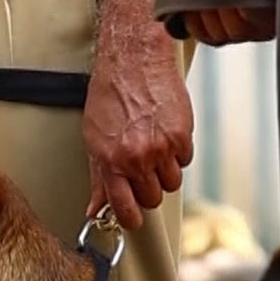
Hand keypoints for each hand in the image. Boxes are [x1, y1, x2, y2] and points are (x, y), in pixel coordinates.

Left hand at [84, 39, 192, 229]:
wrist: (133, 61)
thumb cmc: (110, 96)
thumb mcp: (94, 139)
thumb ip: (98, 178)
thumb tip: (95, 209)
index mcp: (112, 162)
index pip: (125, 209)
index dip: (130, 219)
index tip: (133, 219)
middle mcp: (137, 158)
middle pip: (152, 199)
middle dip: (147, 189)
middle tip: (141, 170)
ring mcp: (162, 148)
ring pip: (172, 183)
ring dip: (164, 172)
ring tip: (152, 149)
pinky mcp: (182, 135)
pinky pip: (185, 160)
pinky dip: (178, 152)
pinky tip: (164, 133)